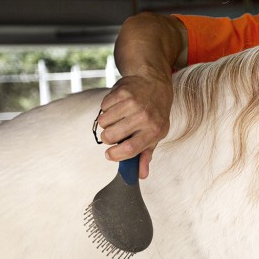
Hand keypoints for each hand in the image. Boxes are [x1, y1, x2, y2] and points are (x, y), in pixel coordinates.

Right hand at [96, 12, 185, 178]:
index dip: (114, 155)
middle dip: (109, 137)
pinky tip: (118, 105)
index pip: (128, 150)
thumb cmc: (154, 113)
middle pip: (110, 137)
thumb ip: (146, 155)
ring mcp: (133, 103)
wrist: (155, 82)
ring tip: (119, 117)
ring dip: (107, 122)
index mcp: (154, 131)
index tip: (110, 154)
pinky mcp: (122, 92)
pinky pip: (103, 108)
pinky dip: (107, 108)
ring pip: (104, 122)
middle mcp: (144, 117)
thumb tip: (140, 175)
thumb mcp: (156, 134)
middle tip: (116, 131)